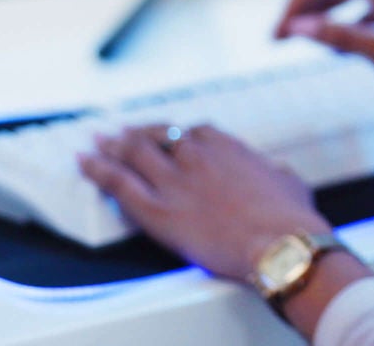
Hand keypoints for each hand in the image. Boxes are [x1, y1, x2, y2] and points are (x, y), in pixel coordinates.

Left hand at [78, 124, 335, 282]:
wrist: (278, 242)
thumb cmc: (289, 217)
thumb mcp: (289, 181)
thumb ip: (274, 170)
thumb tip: (277, 171)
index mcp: (227, 147)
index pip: (193, 132)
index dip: (176, 133)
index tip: (170, 135)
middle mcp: (195, 156)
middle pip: (157, 136)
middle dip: (136, 133)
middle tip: (120, 132)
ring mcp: (173, 181)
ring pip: (132, 153)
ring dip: (112, 145)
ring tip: (97, 142)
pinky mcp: (156, 210)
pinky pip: (117, 183)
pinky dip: (96, 169)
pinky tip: (83, 162)